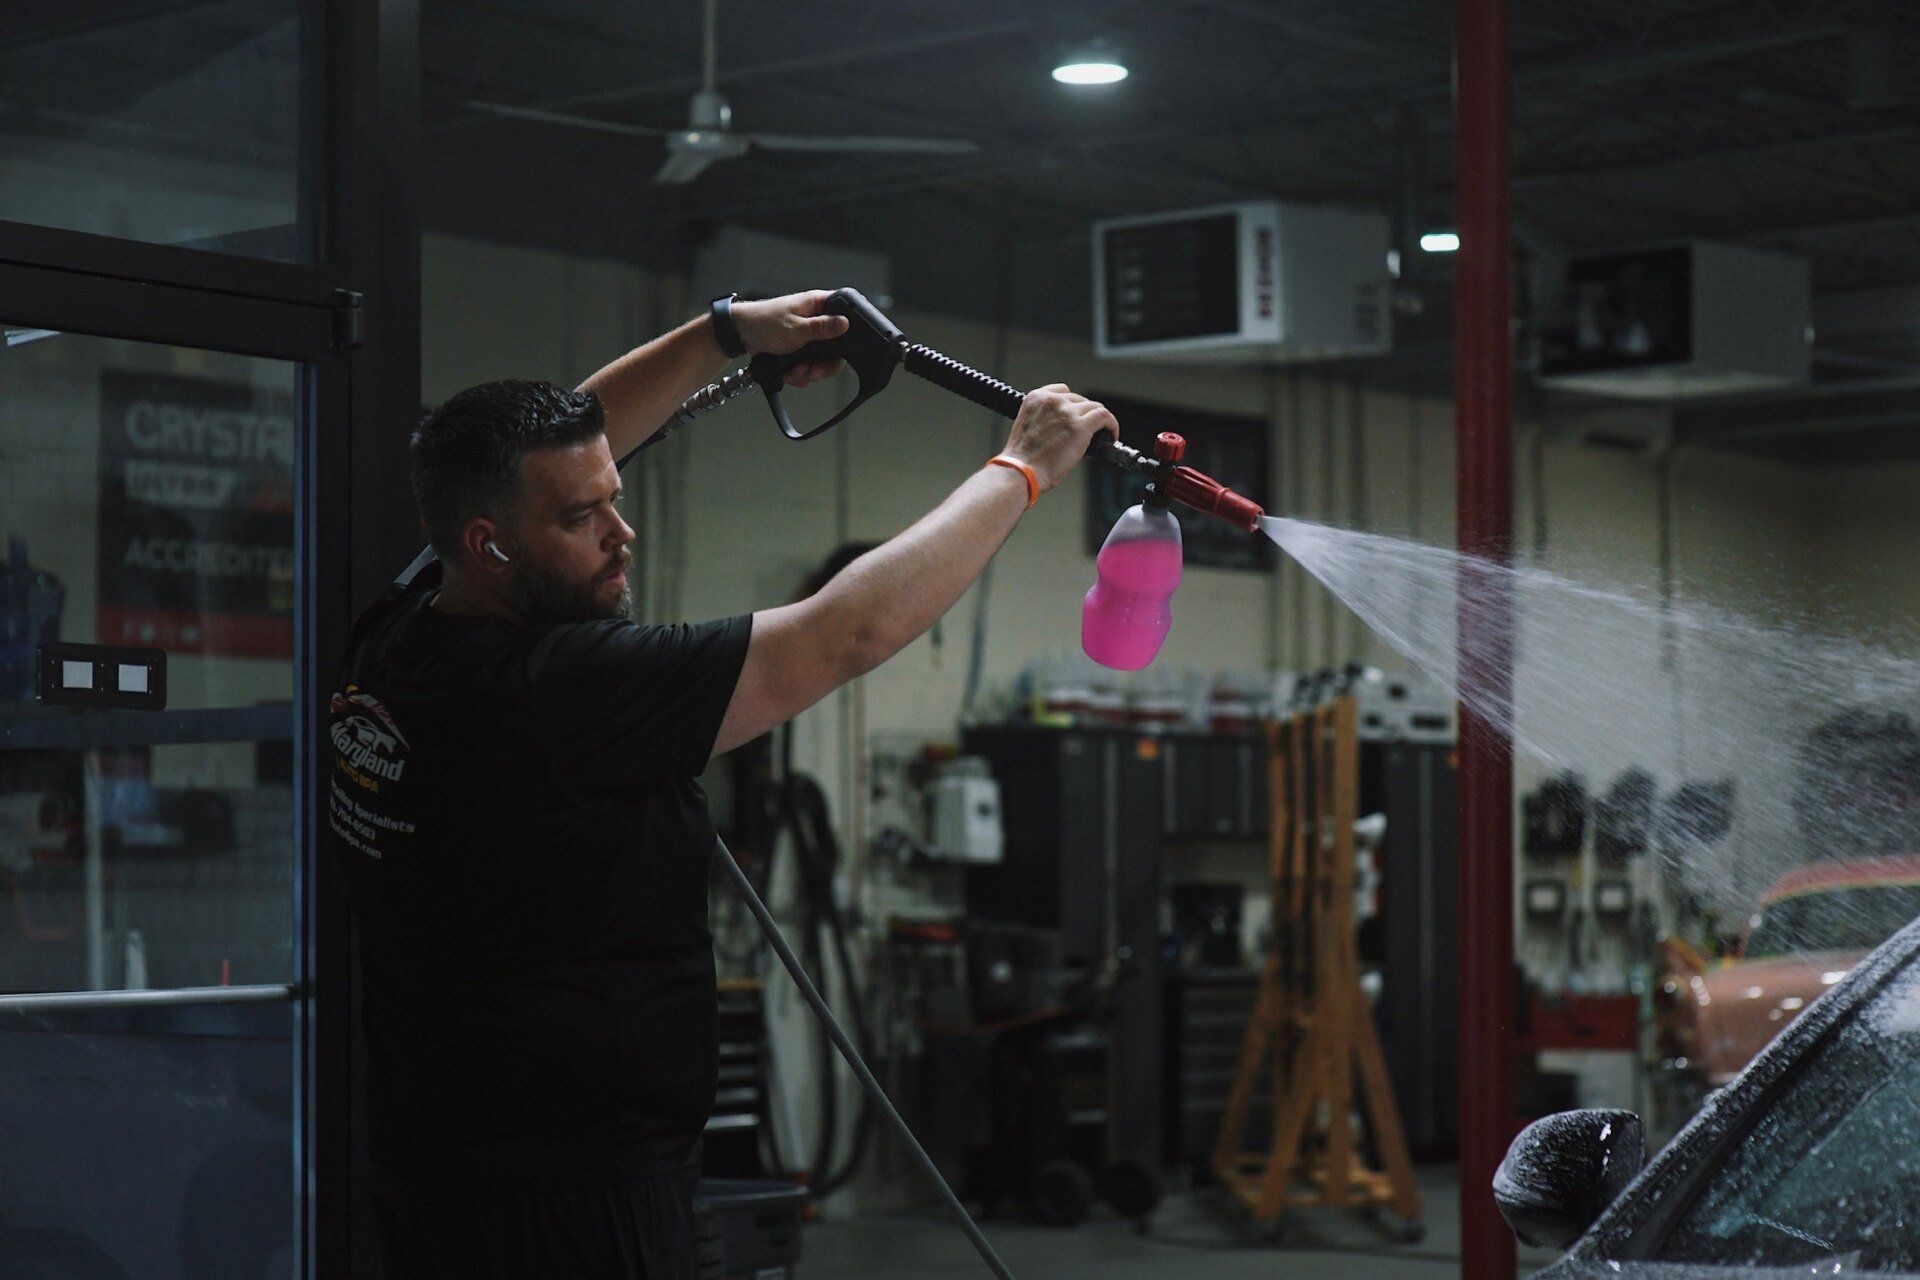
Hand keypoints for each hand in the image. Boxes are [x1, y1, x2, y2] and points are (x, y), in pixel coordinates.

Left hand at [731, 289, 847, 387]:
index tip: (836, 353)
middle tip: (812, 371)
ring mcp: (809, 336)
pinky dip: (800, 374)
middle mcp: (817, 319)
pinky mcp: (801, 349)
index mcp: (819, 305)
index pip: (846, 319)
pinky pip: (809, 366)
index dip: (846, 338)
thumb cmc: (764, 322)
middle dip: (823, 366)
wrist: (741, 334)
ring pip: (822, 361)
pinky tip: (790, 373)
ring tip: (796, 373)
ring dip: (809, 372)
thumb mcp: (795, 328)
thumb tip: (845, 323)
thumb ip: (821, 328)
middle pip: (836, 348)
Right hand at [1002, 385, 1118, 493]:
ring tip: (1102, 435)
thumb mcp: (1027, 426)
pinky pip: (1105, 417)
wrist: (1021, 472)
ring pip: (1094, 407)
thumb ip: (1045, 419)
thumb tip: (1067, 426)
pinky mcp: (1081, 426)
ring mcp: (1067, 412)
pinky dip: (1112, 425)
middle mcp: (1052, 400)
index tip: (1077, 417)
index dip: (1073, 405)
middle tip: (1088, 433)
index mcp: (1035, 398)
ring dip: (1099, 421)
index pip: (1063, 391)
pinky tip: (1111, 436)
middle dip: (1085, 416)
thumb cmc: (1022, 459)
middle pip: (1080, 400)